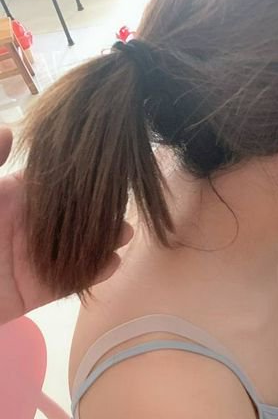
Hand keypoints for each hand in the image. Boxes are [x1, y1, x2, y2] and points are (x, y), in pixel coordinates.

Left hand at [0, 127, 132, 324]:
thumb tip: (10, 128)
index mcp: (13, 200)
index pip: (55, 184)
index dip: (82, 179)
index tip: (110, 171)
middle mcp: (29, 228)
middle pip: (74, 217)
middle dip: (102, 212)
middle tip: (125, 207)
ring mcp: (35, 260)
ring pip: (78, 249)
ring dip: (104, 242)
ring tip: (125, 234)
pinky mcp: (37, 291)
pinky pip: (70, 282)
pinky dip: (94, 274)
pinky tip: (113, 262)